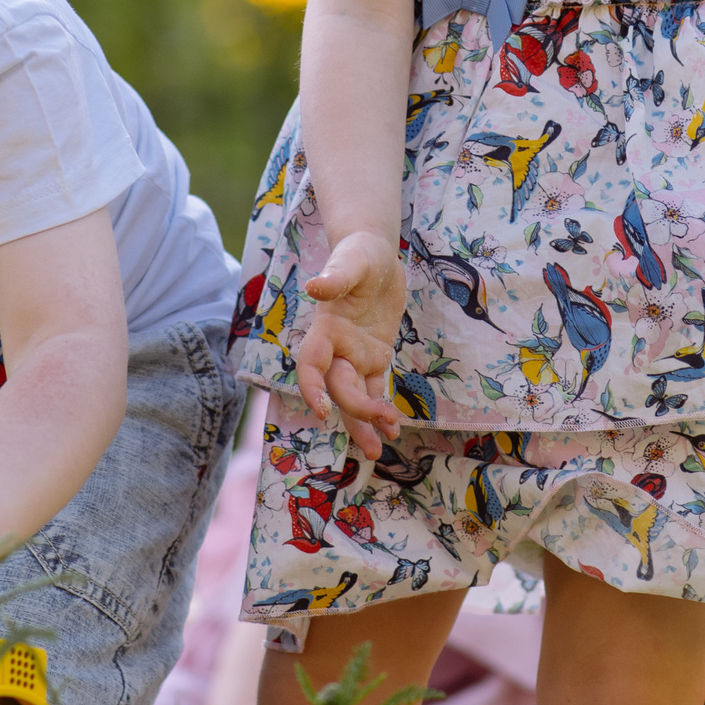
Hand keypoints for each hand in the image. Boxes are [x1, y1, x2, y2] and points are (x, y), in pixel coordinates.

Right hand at [292, 229, 406, 457]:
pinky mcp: (374, 357)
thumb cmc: (359, 254)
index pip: (310, 363)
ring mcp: (355, 356)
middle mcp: (337, 348)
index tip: (321, 409)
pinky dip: (382, 409)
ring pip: (355, 397)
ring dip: (364, 424)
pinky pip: (376, 388)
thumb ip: (336, 276)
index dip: (311, 387)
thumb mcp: (351, 260)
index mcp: (326, 328)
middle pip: (339, 387)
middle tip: (381, 429)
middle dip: (355, 411)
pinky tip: (394, 429)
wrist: (375, 253)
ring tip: (380, 451)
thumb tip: (314, 287)